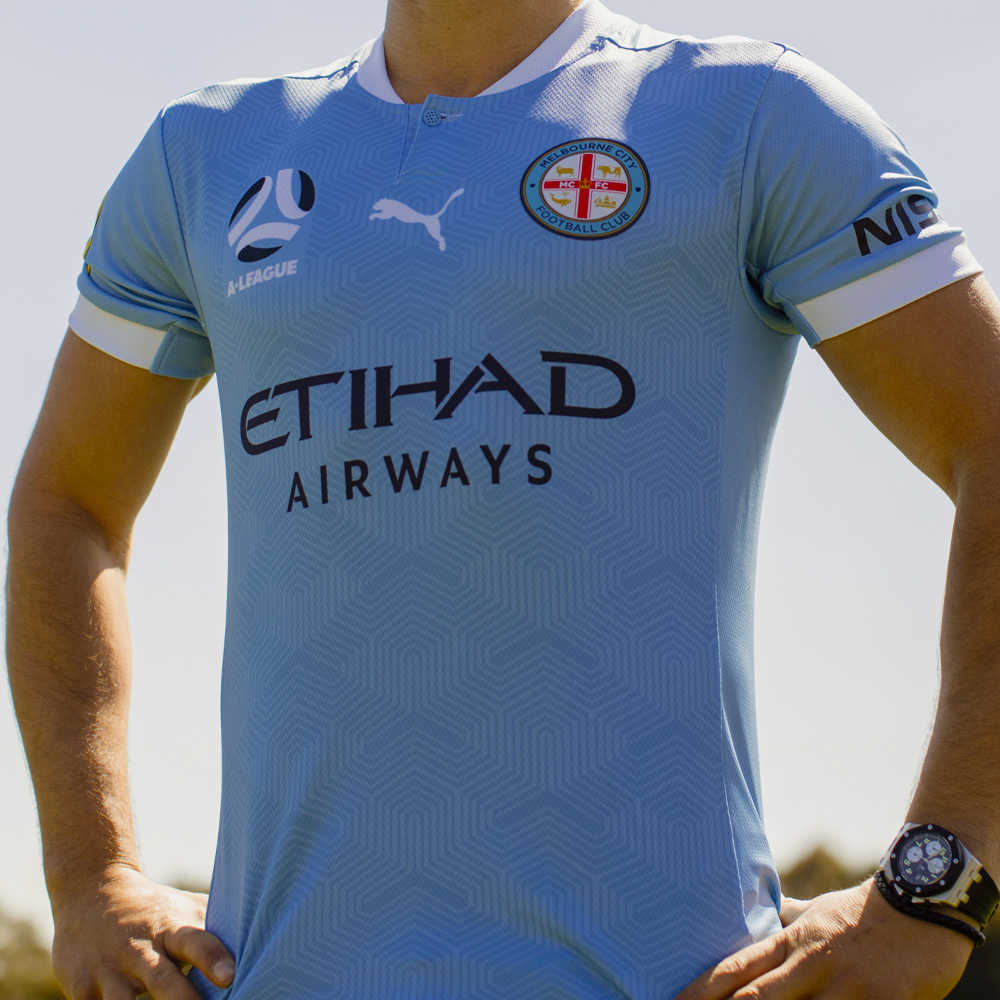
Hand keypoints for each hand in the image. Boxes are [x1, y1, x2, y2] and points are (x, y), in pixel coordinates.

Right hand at [50, 864, 234, 999]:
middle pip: (162, 981)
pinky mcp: (79, 990)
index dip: (213, 959)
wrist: (92, 891)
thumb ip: (217, 929)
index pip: (196, 941)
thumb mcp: (186, 910)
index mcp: (171, 928)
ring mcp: (107, 971)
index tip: (230, 975)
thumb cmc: (156, 909)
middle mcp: (139, 949)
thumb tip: (266, 938)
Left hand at [674, 878, 972, 998]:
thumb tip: (757, 908)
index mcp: (793, 941)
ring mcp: (848, 987)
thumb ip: (786, 915)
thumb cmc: (864, 910)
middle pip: (758, 999)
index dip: (703, 989)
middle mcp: (812, 964)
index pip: (738, 967)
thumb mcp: (818, 909)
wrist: (925, 900)